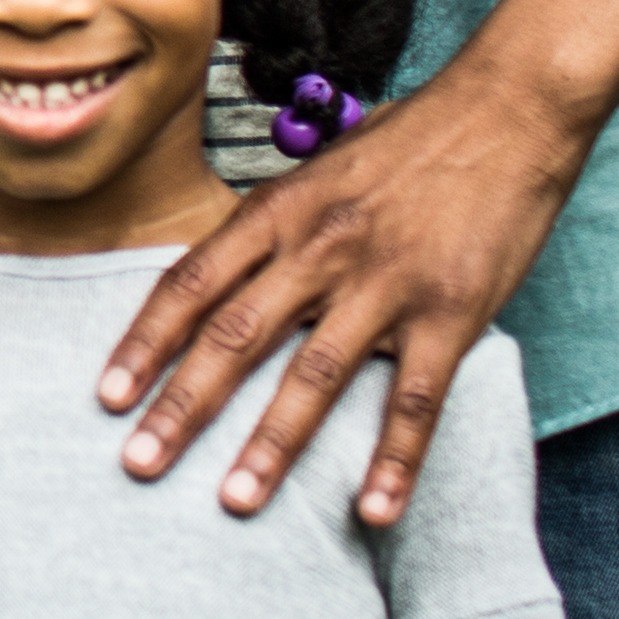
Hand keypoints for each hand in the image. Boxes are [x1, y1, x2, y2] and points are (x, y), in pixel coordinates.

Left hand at [96, 59, 584, 524]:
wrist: (509, 108)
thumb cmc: (411, 140)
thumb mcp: (321, 169)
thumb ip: (275, 225)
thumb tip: (222, 277)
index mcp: (281, 209)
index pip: (193, 282)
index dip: (145, 341)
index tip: (109, 395)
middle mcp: (321, 247)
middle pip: (235, 336)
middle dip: (182, 405)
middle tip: (138, 463)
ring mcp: (387, 282)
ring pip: (315, 376)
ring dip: (271, 445)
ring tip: (234, 501)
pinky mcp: (452, 313)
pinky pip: (416, 399)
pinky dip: (394, 461)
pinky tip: (372, 510)